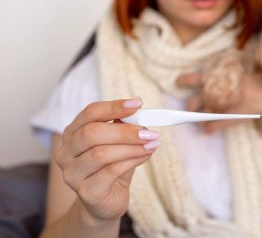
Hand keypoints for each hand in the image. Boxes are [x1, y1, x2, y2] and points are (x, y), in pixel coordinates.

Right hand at [54, 99, 160, 221]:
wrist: (106, 202)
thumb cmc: (112, 167)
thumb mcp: (117, 143)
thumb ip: (124, 127)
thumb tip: (139, 111)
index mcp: (72, 133)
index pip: (90, 113)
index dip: (114, 106)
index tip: (138, 104)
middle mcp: (66, 152)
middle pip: (92, 133)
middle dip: (124, 131)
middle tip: (149, 132)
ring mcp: (72, 173)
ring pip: (101, 153)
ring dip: (132, 147)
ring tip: (152, 144)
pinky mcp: (85, 192)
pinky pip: (111, 171)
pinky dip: (132, 160)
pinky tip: (146, 155)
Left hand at [177, 72, 261, 132]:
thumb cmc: (255, 83)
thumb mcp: (239, 76)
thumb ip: (225, 81)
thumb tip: (215, 84)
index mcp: (216, 80)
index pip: (193, 79)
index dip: (183, 81)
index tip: (178, 82)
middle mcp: (213, 93)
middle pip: (193, 102)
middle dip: (190, 107)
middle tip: (192, 108)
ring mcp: (218, 108)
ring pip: (199, 116)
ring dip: (198, 119)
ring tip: (200, 119)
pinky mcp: (225, 121)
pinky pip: (210, 128)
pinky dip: (208, 129)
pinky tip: (208, 129)